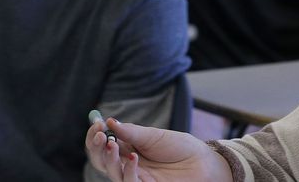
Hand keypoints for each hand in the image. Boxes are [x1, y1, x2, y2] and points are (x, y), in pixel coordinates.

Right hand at [85, 118, 233, 181]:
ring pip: (111, 172)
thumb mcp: (154, 135)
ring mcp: (135, 177)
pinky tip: (133, 158)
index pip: (103, 145)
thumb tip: (109, 122)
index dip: (96, 136)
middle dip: (95, 148)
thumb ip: (132, 132)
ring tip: (113, 144)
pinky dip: (128, 170)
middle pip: (101, 160)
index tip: (96, 124)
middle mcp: (127, 164)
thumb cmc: (180, 147)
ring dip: (109, 158)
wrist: (202, 162)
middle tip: (99, 135)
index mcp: (128, 149)